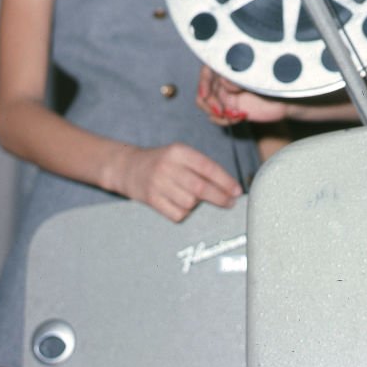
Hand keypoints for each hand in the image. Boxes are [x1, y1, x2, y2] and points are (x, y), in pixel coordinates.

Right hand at [106, 141, 241, 221]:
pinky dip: (185, 213)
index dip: (225, 181)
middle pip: (201, 188)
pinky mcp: (151, 200)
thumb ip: (201, 166)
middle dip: (220, 197)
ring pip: (190, 203)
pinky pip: (177, 214)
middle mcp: (168, 166)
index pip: (207, 167)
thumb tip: (228, 186)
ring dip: (197, 204)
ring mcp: (158, 184)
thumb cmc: (163, 162)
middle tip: (231, 203)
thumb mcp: (180, 155)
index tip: (237, 191)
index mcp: (179, 151)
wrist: (129, 168)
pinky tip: (181, 204)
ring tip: (193, 197)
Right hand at [196, 65, 293, 124]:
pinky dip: (227, 120)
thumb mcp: (258, 74)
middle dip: (210, 104)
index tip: (205, 95)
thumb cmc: (274, 80)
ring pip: (209, 107)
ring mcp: (226, 95)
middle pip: (203, 92)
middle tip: (221, 111)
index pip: (207, 72)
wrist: (286, 97)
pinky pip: (219, 117)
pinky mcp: (231, 108)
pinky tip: (242, 116)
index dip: (203, 83)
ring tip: (237, 115)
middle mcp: (224, 80)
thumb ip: (239, 75)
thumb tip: (223, 82)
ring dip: (219, 114)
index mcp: (228, 65)